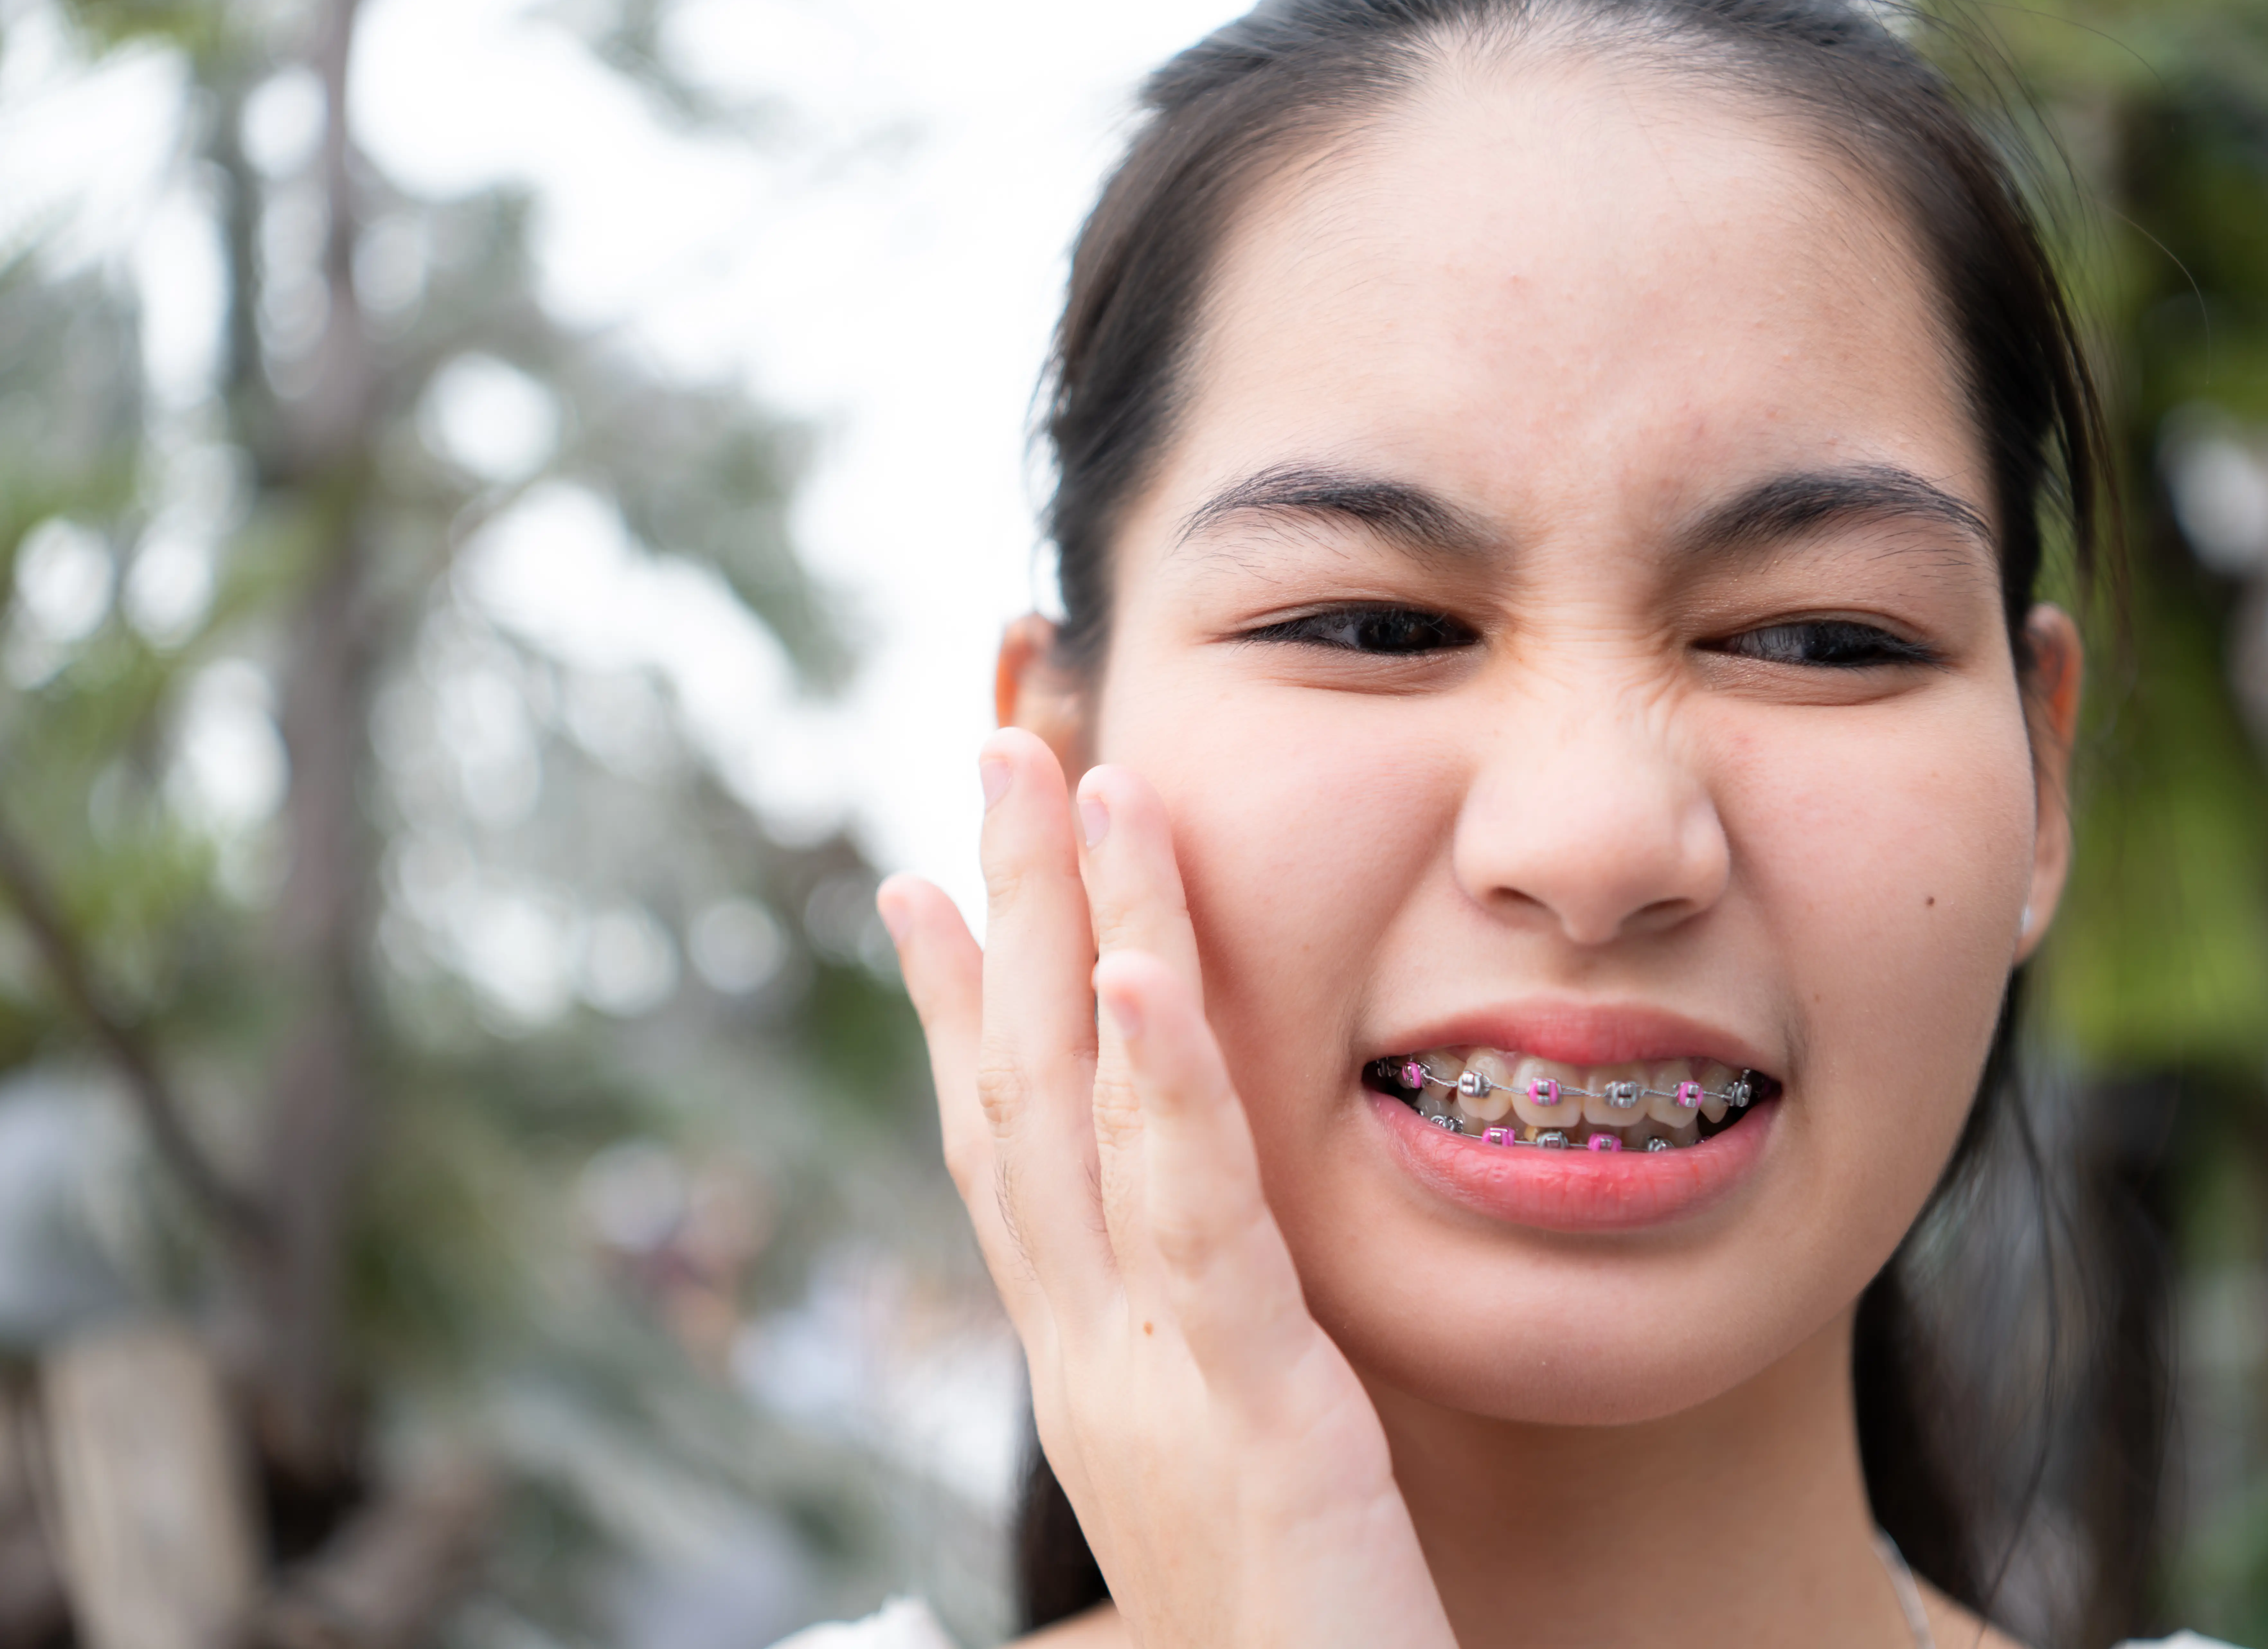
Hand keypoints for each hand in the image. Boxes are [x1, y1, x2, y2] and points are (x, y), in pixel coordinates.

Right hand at [880, 730, 1456, 1648]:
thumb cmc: (1304, 1640)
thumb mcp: (1232, 1474)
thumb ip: (1210, 1366)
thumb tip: (1198, 1289)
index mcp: (1095, 1372)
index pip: (1010, 1160)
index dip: (957, 1015)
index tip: (922, 888)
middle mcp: (1091, 1365)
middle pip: (1020, 1099)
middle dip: (1002, 913)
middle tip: (993, 749)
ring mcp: (1151, 1388)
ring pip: (1088, 1124)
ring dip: (1073, 937)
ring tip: (1067, 778)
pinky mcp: (1255, 1419)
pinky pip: (1198, 1226)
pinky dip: (1165, 1087)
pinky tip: (1143, 972)